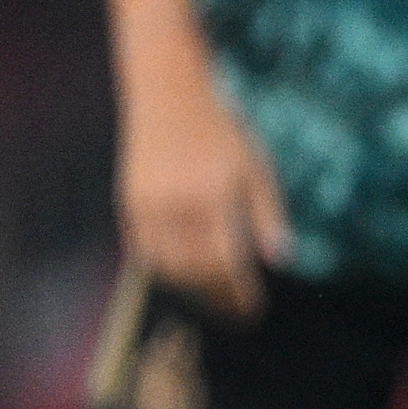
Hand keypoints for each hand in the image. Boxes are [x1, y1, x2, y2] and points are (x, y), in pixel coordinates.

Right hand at [116, 52, 291, 317]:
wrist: (167, 95)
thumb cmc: (220, 131)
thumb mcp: (255, 167)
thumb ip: (267, 214)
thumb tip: (281, 259)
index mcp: (212, 197)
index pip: (226, 262)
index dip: (240, 292)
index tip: (255, 310)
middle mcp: (175, 205)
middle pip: (195, 271)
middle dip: (218, 298)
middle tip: (238, 313)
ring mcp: (146, 205)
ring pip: (166, 266)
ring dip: (191, 288)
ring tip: (216, 298)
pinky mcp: (127, 202)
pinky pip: (143, 251)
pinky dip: (164, 269)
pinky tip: (186, 277)